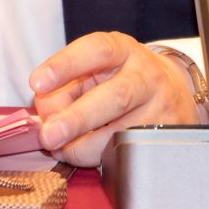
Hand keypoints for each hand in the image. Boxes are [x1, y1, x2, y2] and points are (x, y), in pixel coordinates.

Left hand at [28, 32, 201, 167]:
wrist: (172, 92)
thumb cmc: (120, 79)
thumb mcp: (92, 70)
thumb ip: (64, 88)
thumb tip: (47, 118)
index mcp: (124, 50)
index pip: (96, 50)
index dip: (65, 65)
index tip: (36, 84)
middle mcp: (147, 76)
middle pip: (114, 98)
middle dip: (76, 120)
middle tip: (48, 135)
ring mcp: (160, 109)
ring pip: (120, 135)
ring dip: (82, 147)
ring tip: (61, 148)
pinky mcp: (164, 139)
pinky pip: (127, 156)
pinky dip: (98, 159)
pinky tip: (86, 154)